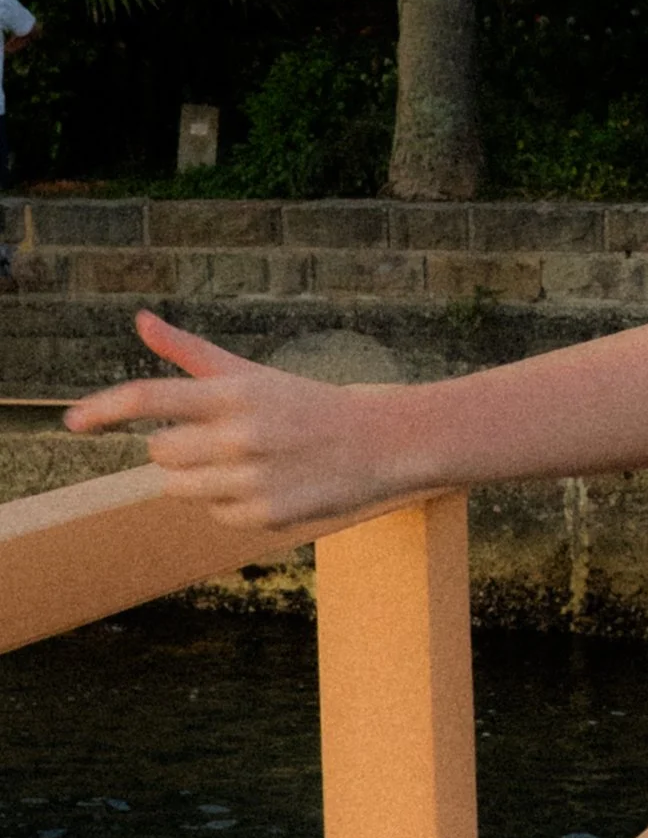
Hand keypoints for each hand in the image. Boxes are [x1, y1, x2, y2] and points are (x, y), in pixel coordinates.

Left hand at [63, 311, 400, 528]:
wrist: (382, 444)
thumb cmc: (308, 405)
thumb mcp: (253, 375)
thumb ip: (190, 353)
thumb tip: (141, 320)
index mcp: (236, 393)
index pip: (150, 398)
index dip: (104, 409)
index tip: (74, 421)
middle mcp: (240, 436)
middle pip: (159, 451)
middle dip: (179, 446)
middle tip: (221, 438)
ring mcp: (252, 480)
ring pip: (178, 487)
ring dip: (199, 477)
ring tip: (246, 464)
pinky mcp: (265, 516)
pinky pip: (214, 514)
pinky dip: (231, 503)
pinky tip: (268, 485)